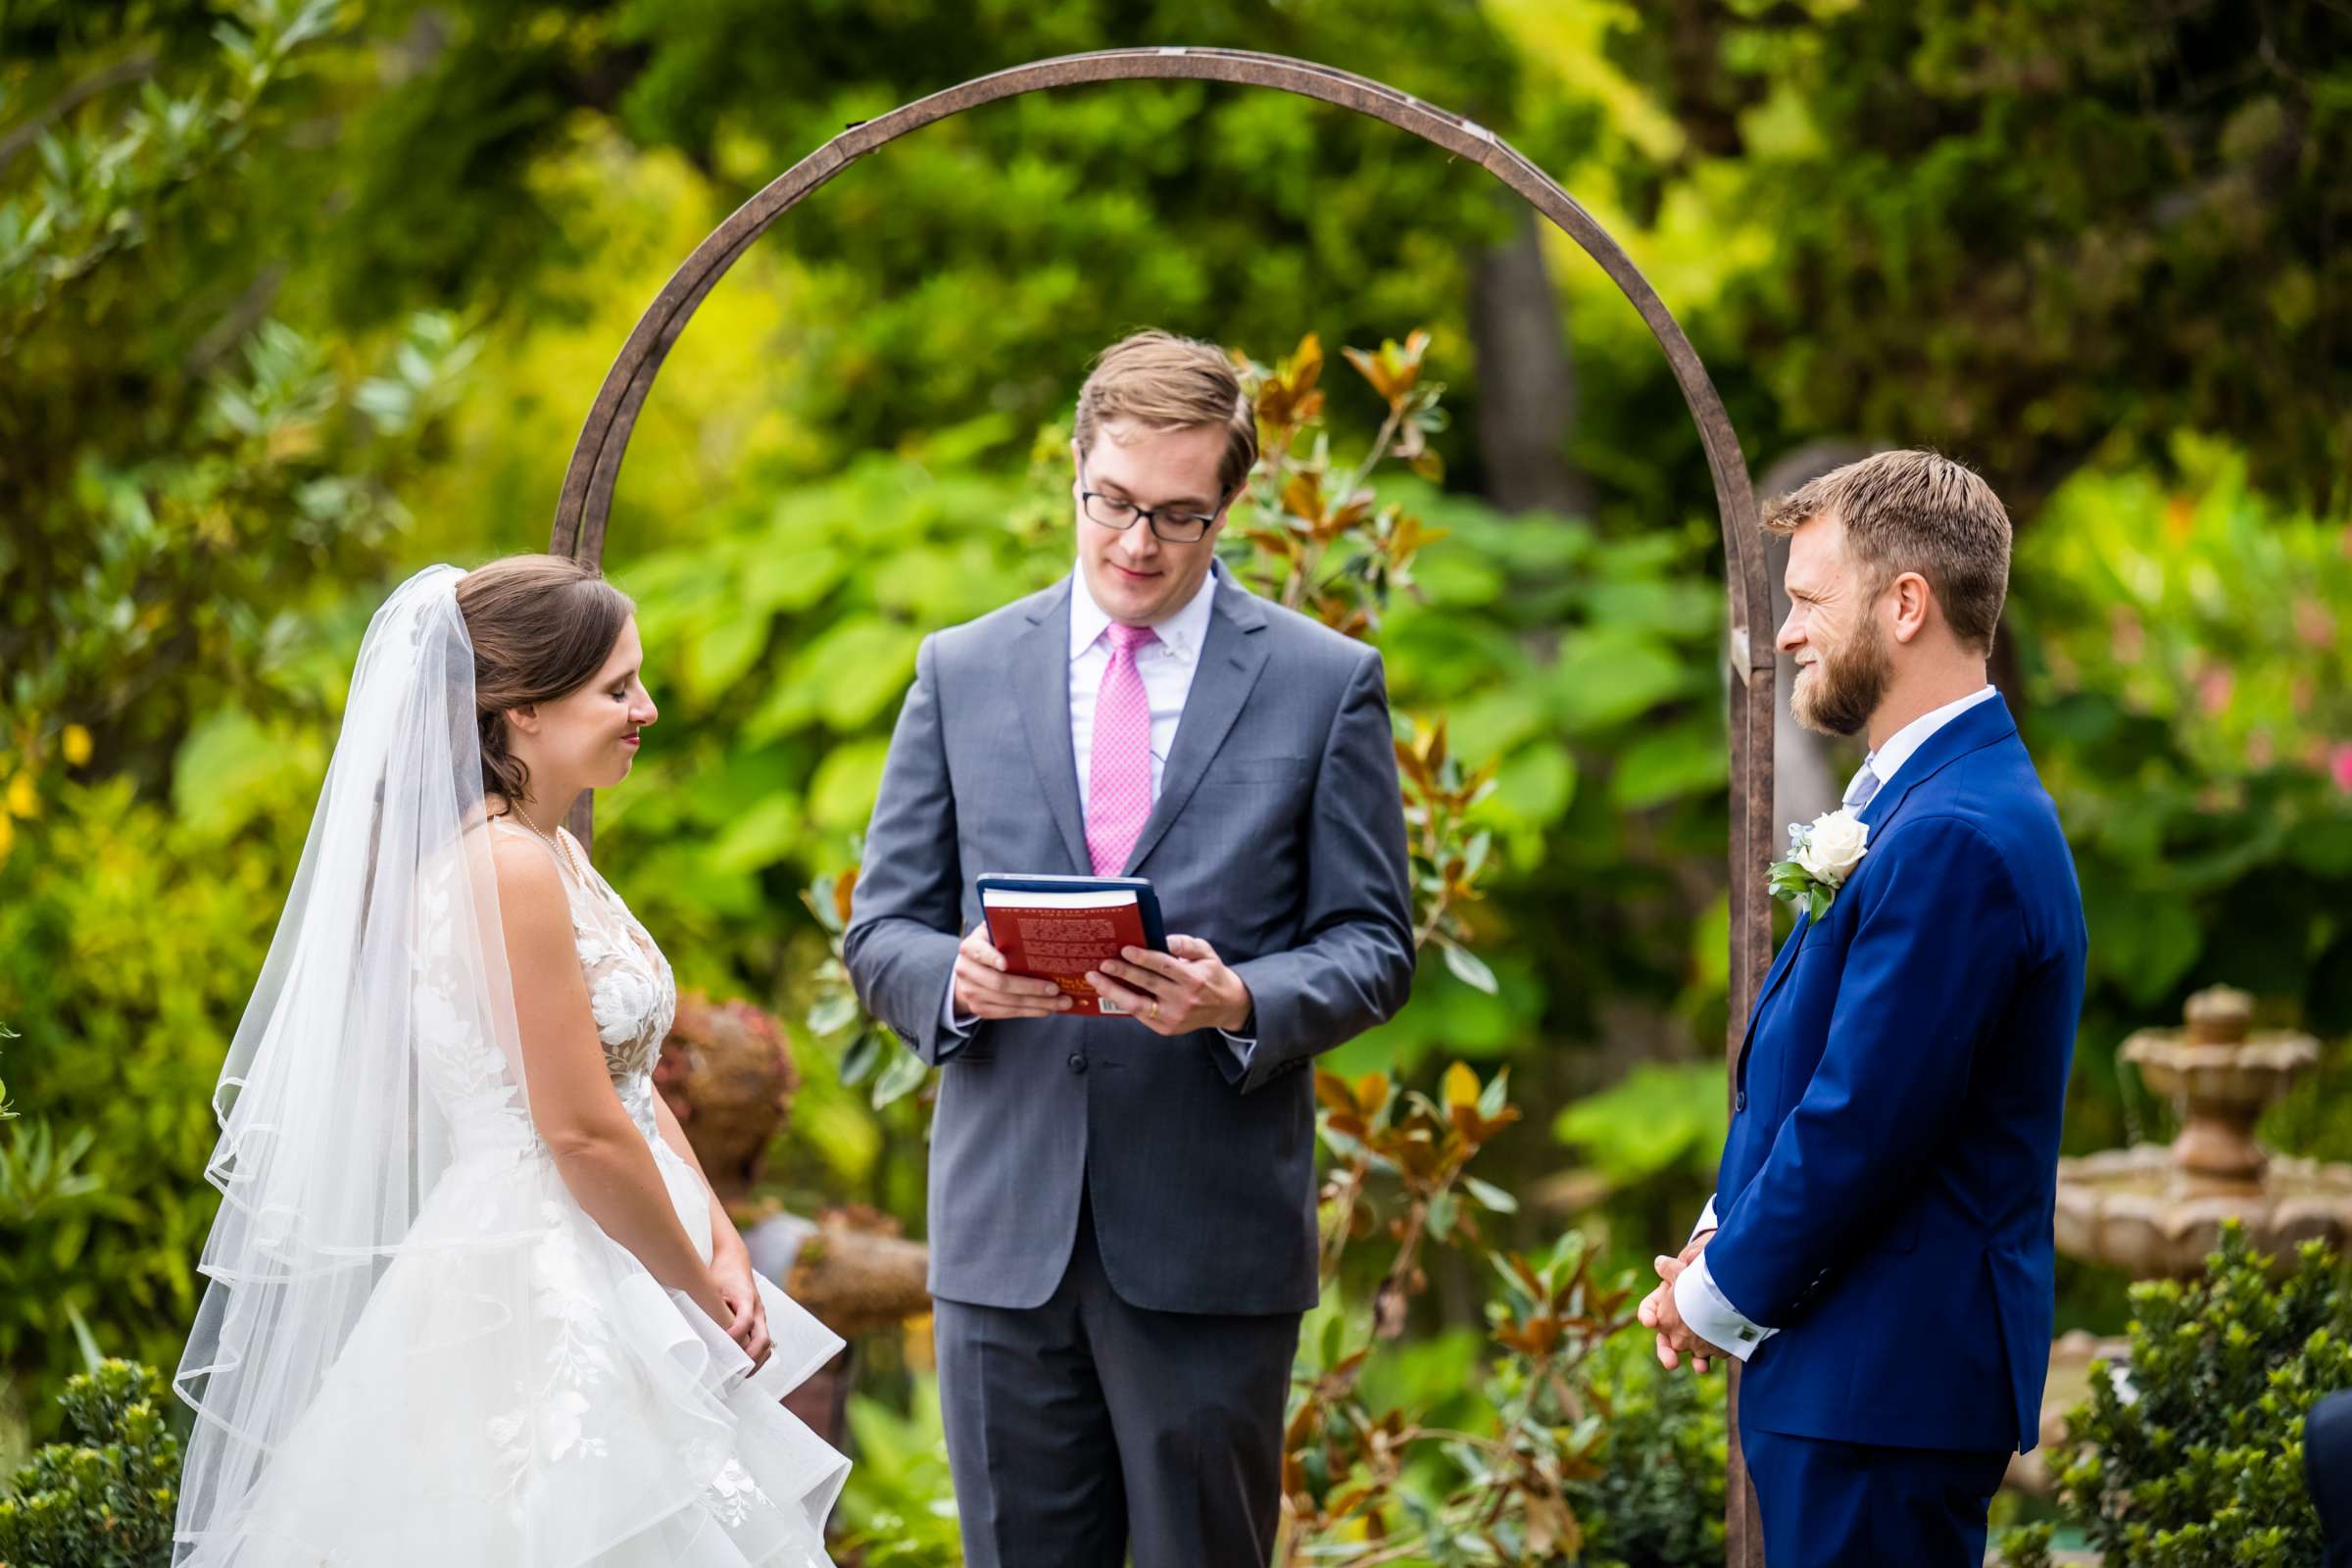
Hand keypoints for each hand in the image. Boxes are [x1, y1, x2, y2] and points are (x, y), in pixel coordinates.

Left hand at [710, 1245, 772, 1370]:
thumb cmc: (721, 1275)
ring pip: (767, 1344)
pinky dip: (757, 1357)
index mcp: (747, 1298)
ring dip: (756, 1361)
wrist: (735, 1262)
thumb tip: (698, 1333)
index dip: (735, 1335)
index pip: (745, 1321)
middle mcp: (758, 1310)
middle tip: (734, 1372)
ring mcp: (761, 1317)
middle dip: (750, 1358)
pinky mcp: (759, 1322)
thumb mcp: (712, 1287)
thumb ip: (709, 1308)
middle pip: (763, 1339)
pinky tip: (744, 1367)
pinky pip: (764, 1343)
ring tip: (740, 1376)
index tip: (722, 1346)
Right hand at [952, 921, 1074, 1019]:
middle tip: (1056, 989)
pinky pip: (1008, 1013)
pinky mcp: (980, 1010)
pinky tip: (1047, 1009)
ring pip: (1008, 1001)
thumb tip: (1037, 923)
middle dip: (1031, 987)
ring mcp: (972, 993)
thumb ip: (1005, 929)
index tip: (1006, 963)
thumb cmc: (989, 947)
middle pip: (1000, 983)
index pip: (980, 952)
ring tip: (1061, 1002)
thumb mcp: (991, 933)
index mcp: (970, 947)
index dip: (991, 958)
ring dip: (1037, 1003)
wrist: (968, 972)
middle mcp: (966, 971)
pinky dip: (1030, 1012)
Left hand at [1088, 935, 1252, 1034]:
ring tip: (1095, 980)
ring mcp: (1173, 1018)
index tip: (1126, 949)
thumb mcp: (1207, 953)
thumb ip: (1187, 944)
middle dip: (1123, 973)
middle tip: (1103, 963)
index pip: (1165, 967)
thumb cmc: (1212, 975)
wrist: (1227, 1007)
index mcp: (1194, 979)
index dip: (1144, 958)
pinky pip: (1139, 1015)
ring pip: (1138, 1005)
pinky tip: (1108, 991)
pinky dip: (1122, 1003)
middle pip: (1148, 985)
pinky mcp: (1166, 1029)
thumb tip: (1165, 940)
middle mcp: (1183, 1000)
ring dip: (1113, 992)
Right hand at [1636, 1230, 1724, 1372]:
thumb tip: (1660, 1262)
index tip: (1651, 1321)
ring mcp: (1690, 1335)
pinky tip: (1704, 1366)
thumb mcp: (1686, 1271)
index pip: (1649, 1309)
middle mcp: (1675, 1322)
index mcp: (1664, 1302)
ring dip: (1686, 1359)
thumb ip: (1671, 1268)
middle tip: (1670, 1362)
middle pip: (1664, 1339)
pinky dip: (1702, 1362)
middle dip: (1665, 1351)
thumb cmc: (1704, 1278)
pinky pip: (1702, 1357)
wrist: (1730, 1287)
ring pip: (1683, 1351)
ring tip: (1696, 1366)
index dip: (1647, 1314)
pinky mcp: (1707, 1345)